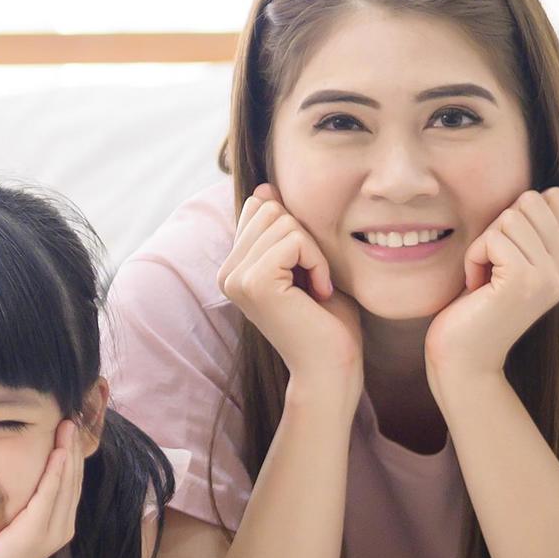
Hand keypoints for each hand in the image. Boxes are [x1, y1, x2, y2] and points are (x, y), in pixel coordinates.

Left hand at [0, 421, 82, 557]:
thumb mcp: (16, 520)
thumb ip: (26, 499)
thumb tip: (23, 468)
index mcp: (59, 521)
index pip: (71, 481)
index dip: (73, 453)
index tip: (70, 425)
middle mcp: (62, 525)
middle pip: (73, 478)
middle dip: (74, 447)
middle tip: (72, 417)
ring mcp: (53, 530)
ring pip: (66, 483)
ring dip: (68, 453)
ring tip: (68, 426)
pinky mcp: (37, 532)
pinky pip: (50, 495)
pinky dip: (56, 472)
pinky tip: (59, 453)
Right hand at [219, 186, 364, 401]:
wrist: (331, 369)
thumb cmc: (327, 322)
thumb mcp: (304, 263)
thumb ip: (283, 230)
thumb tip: (263, 188)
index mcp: (234, 267)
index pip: (260, 208)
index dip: (295, 231)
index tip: (307, 271)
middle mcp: (227, 272)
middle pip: (270, 209)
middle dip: (304, 237)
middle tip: (314, 279)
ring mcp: (235, 278)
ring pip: (282, 221)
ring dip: (314, 252)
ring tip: (316, 288)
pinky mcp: (254, 283)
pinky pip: (293, 240)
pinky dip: (317, 261)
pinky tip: (319, 292)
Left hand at [424, 187, 558, 385]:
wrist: (464, 360)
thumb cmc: (476, 306)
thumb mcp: (510, 261)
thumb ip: (531, 230)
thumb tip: (553, 190)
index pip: (551, 200)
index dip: (513, 219)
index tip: (504, 258)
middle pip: (528, 202)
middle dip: (496, 230)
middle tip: (491, 269)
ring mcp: (549, 276)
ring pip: (508, 217)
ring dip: (482, 246)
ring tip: (485, 282)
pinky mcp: (524, 281)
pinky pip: (491, 239)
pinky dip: (474, 259)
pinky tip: (477, 288)